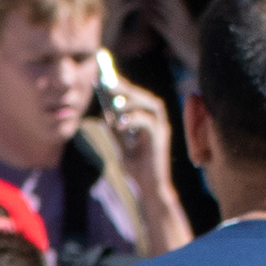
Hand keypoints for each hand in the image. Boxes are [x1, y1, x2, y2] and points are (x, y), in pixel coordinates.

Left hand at [100, 74, 176, 196]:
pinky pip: (149, 121)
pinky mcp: (161, 138)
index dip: (123, 86)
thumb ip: (115, 130)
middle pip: (145, 96)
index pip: (137, 97)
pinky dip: (135, 119)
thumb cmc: (137, 167)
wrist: (148, 187)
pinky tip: (120, 124)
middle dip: (127, 87)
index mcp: (149, 120)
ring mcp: (162, 128)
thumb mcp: (121, 145)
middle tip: (108, 82)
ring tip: (114, 104)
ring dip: (132, 101)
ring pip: (151, 104)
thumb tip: (104, 114)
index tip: (105, 77)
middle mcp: (158, 120)